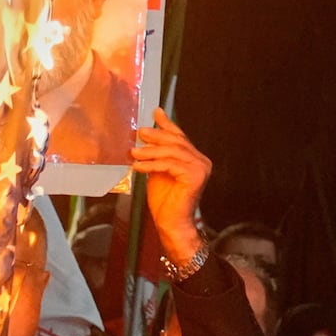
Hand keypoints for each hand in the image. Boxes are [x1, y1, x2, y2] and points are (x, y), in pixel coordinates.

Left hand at [130, 112, 211, 268]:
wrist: (171, 223)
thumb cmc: (165, 202)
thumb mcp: (157, 172)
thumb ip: (156, 156)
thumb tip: (144, 140)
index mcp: (194, 158)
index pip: (180, 137)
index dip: (167, 124)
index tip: (156, 112)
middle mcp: (201, 161)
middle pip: (176, 141)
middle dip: (156, 135)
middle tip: (140, 132)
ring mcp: (200, 168)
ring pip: (172, 152)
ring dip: (150, 151)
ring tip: (134, 152)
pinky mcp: (195, 176)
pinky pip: (170, 165)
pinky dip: (152, 164)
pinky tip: (138, 166)